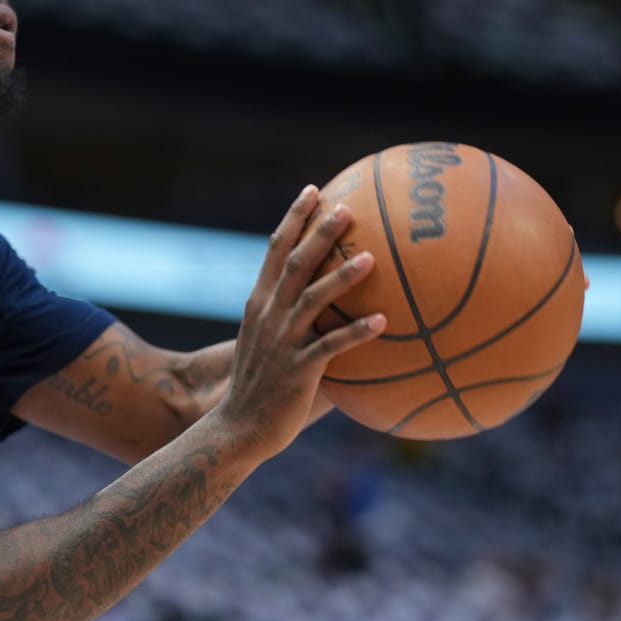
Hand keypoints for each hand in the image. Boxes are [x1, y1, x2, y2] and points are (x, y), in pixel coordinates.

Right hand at [213, 185, 382, 460]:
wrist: (236, 429)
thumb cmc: (259, 388)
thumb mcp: (267, 344)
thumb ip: (292, 319)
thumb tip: (331, 302)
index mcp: (260, 303)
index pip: (276, 249)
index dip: (294, 218)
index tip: (313, 191)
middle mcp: (269, 316)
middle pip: (295, 263)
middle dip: (319, 232)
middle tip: (346, 207)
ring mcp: (282, 342)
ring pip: (313, 299)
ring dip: (342, 276)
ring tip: (372, 257)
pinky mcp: (298, 371)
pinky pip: (331, 347)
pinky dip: (356, 333)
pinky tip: (384, 322)